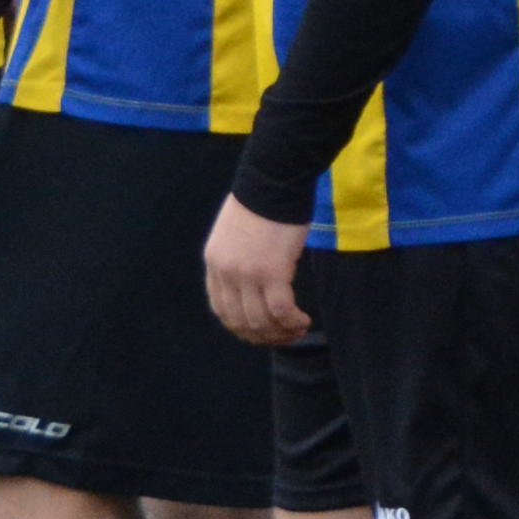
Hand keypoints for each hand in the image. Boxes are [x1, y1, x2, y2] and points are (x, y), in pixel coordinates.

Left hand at [202, 195, 312, 346]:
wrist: (273, 183)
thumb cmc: (260, 203)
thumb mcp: (234, 234)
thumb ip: (236, 259)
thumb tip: (251, 281)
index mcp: (214, 264)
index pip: (221, 309)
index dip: (241, 327)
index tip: (261, 330)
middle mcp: (226, 273)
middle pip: (240, 321)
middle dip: (263, 336)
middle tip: (284, 336)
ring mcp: (247, 275)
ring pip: (261, 321)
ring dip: (281, 332)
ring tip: (298, 330)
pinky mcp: (272, 272)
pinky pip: (281, 311)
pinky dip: (293, 322)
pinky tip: (304, 321)